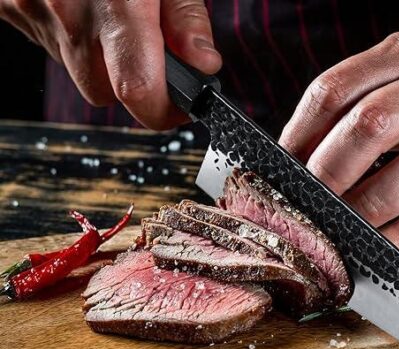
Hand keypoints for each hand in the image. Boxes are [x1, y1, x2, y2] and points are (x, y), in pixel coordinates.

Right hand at [0, 0, 220, 129]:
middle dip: (132, 82)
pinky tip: (81, 3)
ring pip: (76, 70)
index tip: (181, 106)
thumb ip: (185, 16)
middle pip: (104, 91)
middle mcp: (65, 9)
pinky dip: (71, 35)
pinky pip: (50, 43)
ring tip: (111, 14)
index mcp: (115, 0)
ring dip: (100, 58)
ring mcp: (30, 7)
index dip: (164, 110)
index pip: (138, 90)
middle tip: (149, 51)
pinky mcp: (10, 5)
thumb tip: (203, 65)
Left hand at [279, 24, 398, 258]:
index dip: (299, 135)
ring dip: (366, 210)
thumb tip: (298, 159)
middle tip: (305, 205)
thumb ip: (356, 101)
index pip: (335, 91)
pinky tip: (380, 250)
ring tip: (338, 231)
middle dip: (328, 174)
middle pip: (371, 127)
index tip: (280, 170)